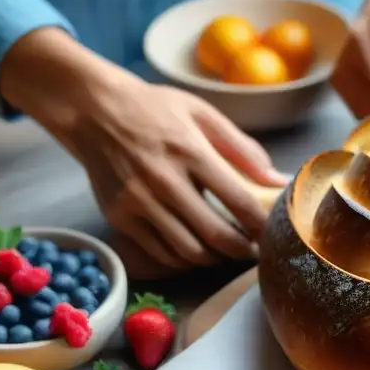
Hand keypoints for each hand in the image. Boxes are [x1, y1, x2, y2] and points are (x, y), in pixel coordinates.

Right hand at [0, 29, 287, 269]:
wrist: (92, 110)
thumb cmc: (155, 109)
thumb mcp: (203, 114)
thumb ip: (243, 149)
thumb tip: (277, 180)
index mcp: (190, 151)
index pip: (238, 200)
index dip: (261, 225)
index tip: (272, 234)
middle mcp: (163, 180)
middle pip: (215, 234)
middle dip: (242, 250)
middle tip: (254, 251)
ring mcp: (138, 202)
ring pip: (187, 251)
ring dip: (214, 259)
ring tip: (227, 252)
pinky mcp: (119, 217)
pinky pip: (159, 253)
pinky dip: (184, 260)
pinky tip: (197, 249)